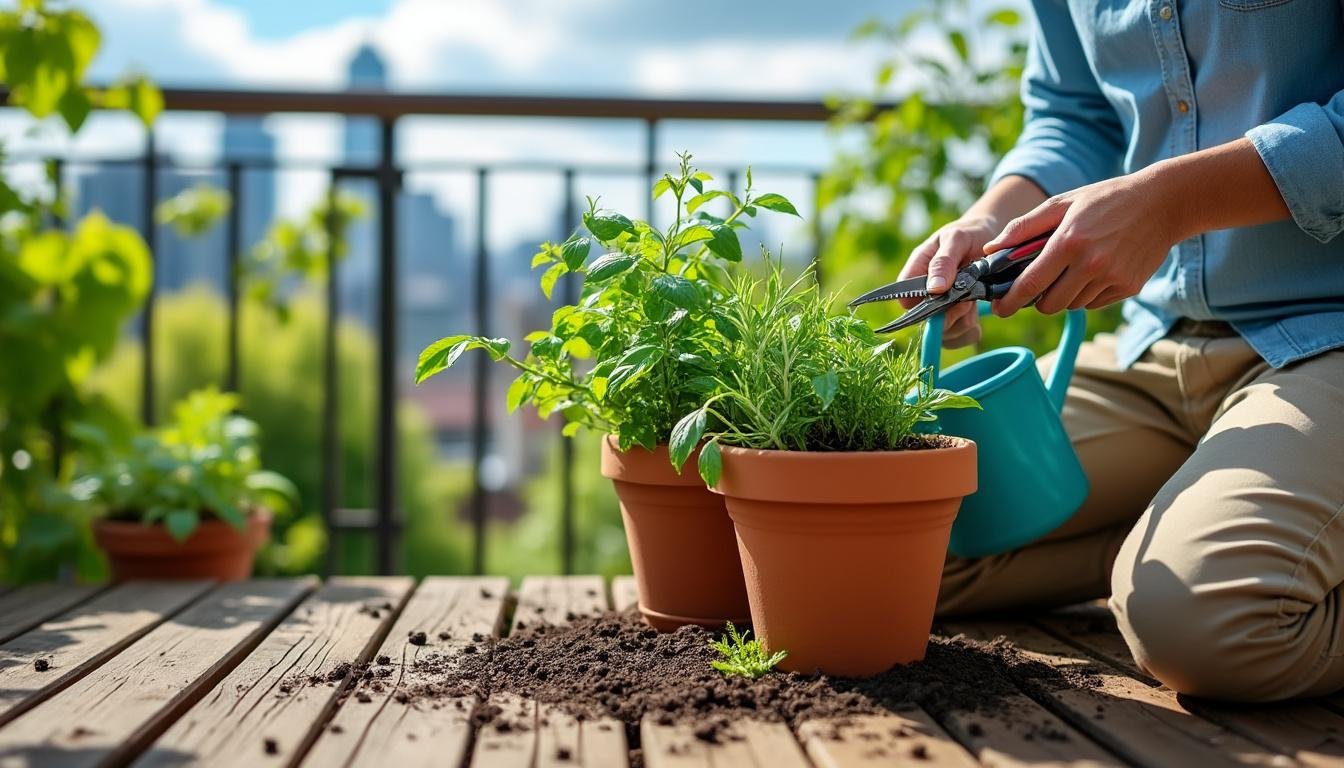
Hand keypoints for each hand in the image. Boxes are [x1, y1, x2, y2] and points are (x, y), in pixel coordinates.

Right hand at [899, 215, 1000, 347]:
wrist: (992, 238)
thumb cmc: (969, 234)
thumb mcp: (956, 238)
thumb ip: (943, 262)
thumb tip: (933, 289)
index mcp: (916, 273)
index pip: (906, 301)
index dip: (921, 307)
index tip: (943, 297)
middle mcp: (924, 295)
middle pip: (926, 323)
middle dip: (949, 316)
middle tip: (967, 300)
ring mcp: (941, 309)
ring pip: (944, 333)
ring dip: (962, 322)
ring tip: (974, 301)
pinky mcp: (957, 319)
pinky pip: (959, 337)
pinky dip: (971, 331)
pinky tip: (977, 316)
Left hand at [984, 170, 1180, 316]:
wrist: (1163, 203)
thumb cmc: (1106, 199)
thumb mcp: (1063, 203)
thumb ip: (1024, 227)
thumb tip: (992, 249)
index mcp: (1069, 242)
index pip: (1031, 283)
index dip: (1010, 301)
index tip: (998, 309)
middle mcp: (1091, 264)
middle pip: (1049, 304)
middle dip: (1038, 299)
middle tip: (1039, 283)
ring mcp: (1112, 278)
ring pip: (1072, 305)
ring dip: (1064, 295)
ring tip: (1073, 268)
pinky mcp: (1129, 287)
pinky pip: (1095, 303)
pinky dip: (1087, 294)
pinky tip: (1095, 270)